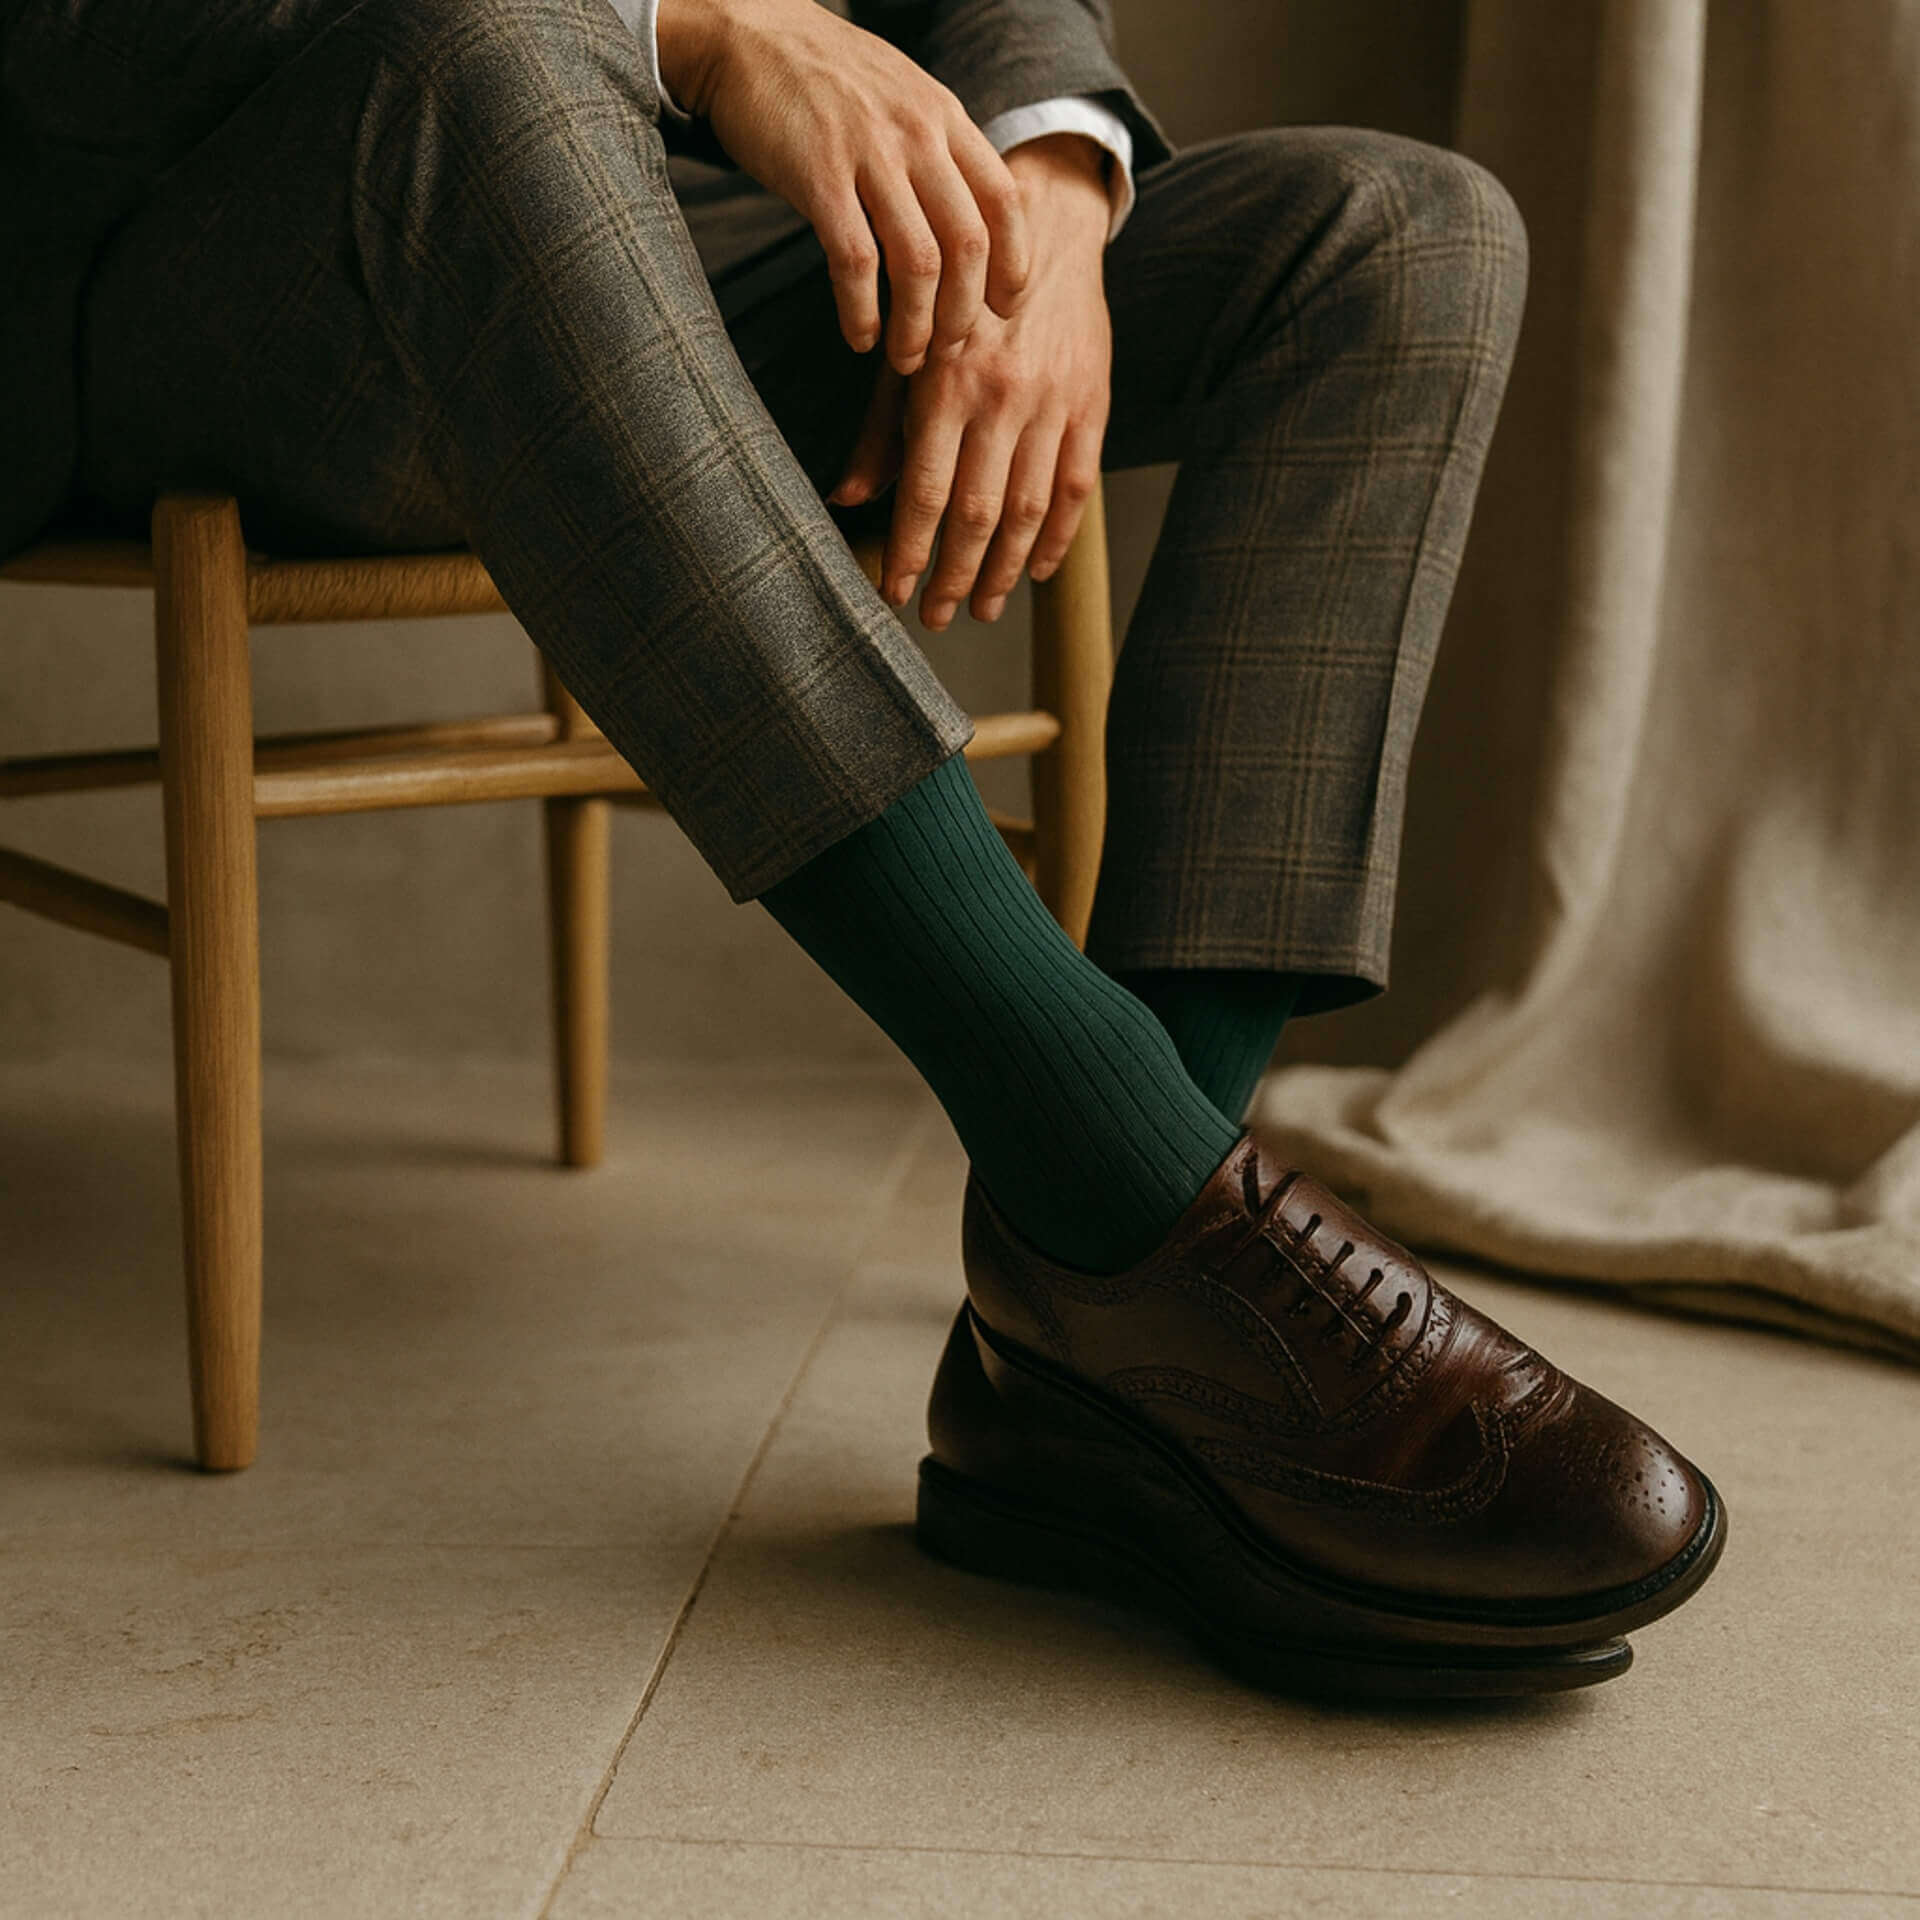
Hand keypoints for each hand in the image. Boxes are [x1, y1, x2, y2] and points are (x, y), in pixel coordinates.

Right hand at [656, 0, 1029, 372]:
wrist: (747, 34)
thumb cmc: (824, 80)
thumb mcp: (901, 97)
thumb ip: (938, 152)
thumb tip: (967, 226)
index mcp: (945, 118)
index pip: (1004, 203)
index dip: (1012, 267)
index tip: (1003, 310)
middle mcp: (917, 134)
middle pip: (967, 245)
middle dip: (962, 315)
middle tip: (946, 351)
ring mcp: (869, 154)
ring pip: (918, 263)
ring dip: (915, 326)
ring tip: (904, 357)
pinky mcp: (817, 177)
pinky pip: (855, 263)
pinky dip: (861, 312)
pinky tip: (858, 336)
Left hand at [830, 134, 1111, 629]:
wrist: (1045, 226)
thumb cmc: (959, 296)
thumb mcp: (910, 352)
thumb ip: (881, 429)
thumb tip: (845, 499)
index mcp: (946, 385)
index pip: (924, 493)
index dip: (909, 554)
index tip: (894, 593)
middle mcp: (1001, 399)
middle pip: (976, 515)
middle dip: (952, 576)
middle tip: (935, 617)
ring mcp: (1052, 406)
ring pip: (1028, 513)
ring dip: (1002, 572)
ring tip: (980, 607)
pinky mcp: (1091, 406)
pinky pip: (1076, 490)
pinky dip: (1057, 540)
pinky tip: (1036, 573)